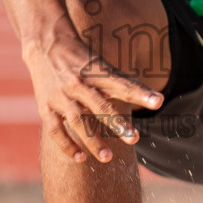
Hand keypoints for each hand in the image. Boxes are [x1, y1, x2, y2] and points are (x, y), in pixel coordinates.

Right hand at [23, 26, 162, 163]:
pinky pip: (55, 129)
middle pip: (100, 104)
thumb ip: (120, 83)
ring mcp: (61, 95)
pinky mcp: (45, 106)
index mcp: (96, 71)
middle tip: (134, 139)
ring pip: (78, 120)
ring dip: (92, 140)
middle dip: (117, 122)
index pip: (122, 84)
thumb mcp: (100, 64)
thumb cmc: (81, 58)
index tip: (158, 101)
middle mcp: (79, 83)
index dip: (141, 93)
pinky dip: (66, 145)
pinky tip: (80, 158)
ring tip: (108, 158)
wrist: (45, 43)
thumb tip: (149, 99)